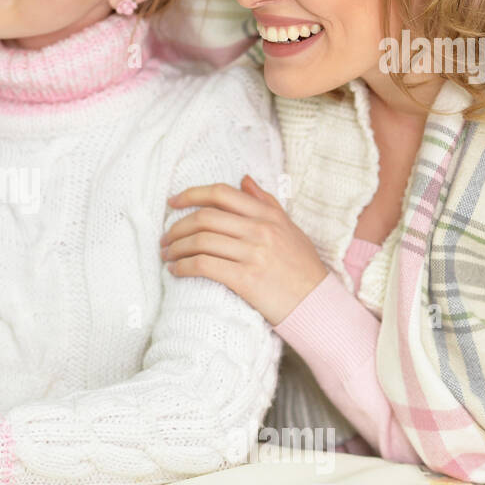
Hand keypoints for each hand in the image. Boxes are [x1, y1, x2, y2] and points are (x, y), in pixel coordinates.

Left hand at [160, 174, 327, 324]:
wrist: (318, 304)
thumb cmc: (303, 268)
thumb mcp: (289, 228)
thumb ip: (265, 203)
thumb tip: (243, 180)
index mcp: (268, 215)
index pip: (222, 193)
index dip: (192, 194)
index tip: (173, 202)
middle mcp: (260, 230)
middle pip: (205, 217)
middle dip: (177, 227)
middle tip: (165, 238)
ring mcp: (253, 254)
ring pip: (201, 241)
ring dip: (176, 248)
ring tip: (167, 255)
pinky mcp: (246, 279)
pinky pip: (204, 265)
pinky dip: (184, 266)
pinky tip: (176, 270)